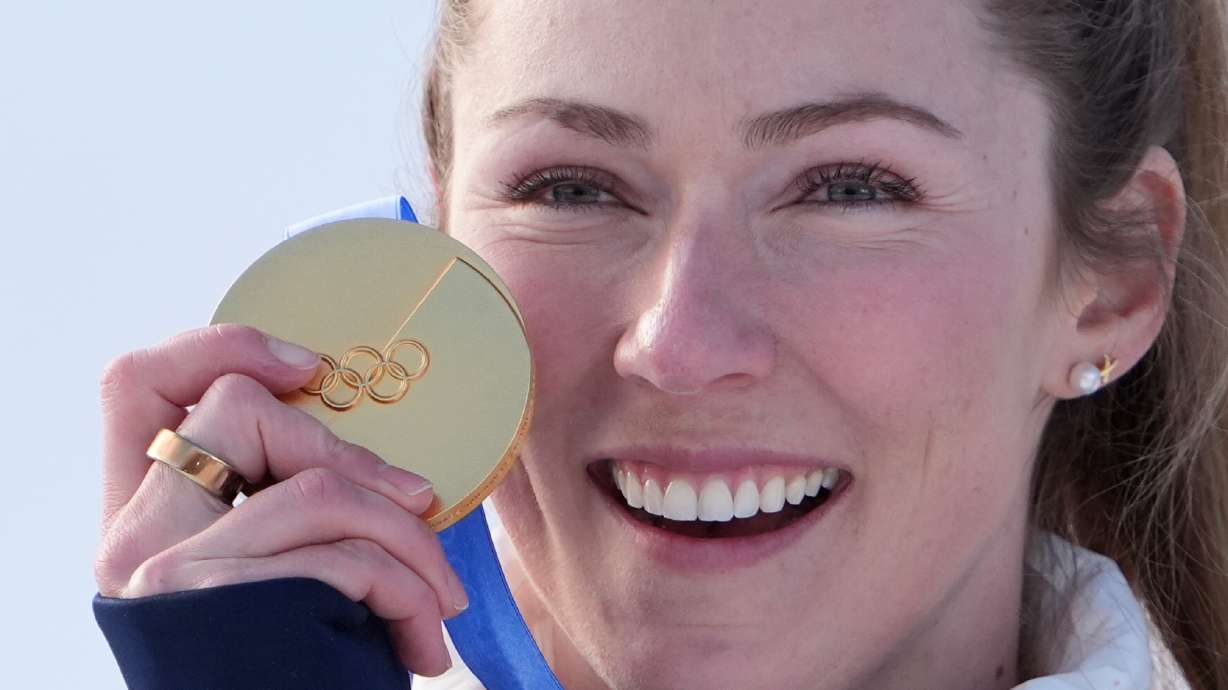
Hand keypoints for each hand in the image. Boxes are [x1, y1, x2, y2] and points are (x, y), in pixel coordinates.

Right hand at [94, 324, 464, 676]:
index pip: (136, 384)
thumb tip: (391, 473)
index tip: (307, 364)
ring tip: (438, 601)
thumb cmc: (299, 680)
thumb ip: (288, 513)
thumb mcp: (285, 586)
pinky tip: (420, 640)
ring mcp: (170, 572)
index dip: (218, 345)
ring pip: (319, 487)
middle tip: (416, 504)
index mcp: (142, 523)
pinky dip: (408, 590)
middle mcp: (134, 541)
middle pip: (236, 407)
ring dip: (410, 543)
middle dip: (353, 452)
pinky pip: (346, 553)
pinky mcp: (224, 602)